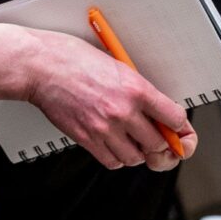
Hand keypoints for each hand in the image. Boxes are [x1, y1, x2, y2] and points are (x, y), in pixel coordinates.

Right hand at [23, 30, 195, 170]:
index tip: (180, 131)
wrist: (39, 66)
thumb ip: (136, 88)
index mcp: (135, 88)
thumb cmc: (71, 58)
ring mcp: (104, 127)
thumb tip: (154, 108)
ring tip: (132, 141)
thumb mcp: (115, 63)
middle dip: (161, 144)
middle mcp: (123, 111)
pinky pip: (112, 161)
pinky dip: (117, 157)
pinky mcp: (86, 138)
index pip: (174, 118)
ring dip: (138, 152)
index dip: (181, 128)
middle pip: (158, 144)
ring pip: (136, 158)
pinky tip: (114, 145)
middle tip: (158, 141)